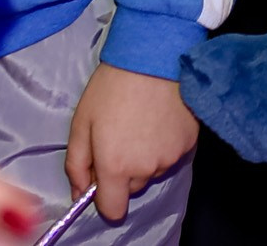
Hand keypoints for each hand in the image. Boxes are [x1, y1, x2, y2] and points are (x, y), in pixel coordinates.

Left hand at [64, 65, 196, 223]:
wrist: (153, 56)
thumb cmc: (111, 88)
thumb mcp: (80, 124)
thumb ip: (76, 165)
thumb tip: (79, 193)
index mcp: (116, 167)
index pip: (113, 210)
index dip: (105, 198)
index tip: (103, 178)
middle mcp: (146, 169)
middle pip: (133, 187)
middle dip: (125, 171)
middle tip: (121, 137)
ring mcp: (171, 156)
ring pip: (153, 171)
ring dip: (145, 158)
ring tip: (141, 124)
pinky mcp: (190, 143)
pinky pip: (171, 155)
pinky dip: (164, 145)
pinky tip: (159, 120)